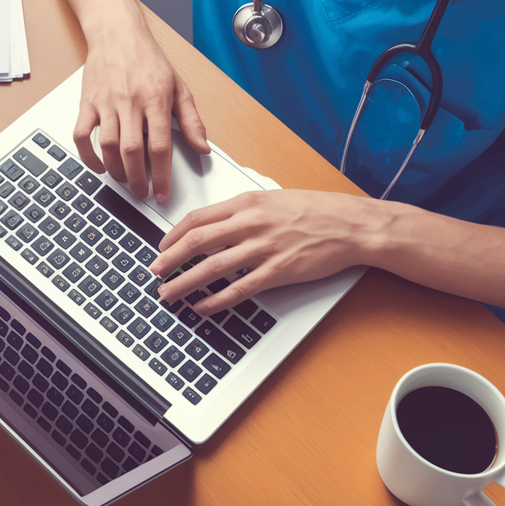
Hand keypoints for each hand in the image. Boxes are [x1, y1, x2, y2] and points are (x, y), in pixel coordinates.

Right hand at [73, 21, 208, 202]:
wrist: (117, 33)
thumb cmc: (148, 61)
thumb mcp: (179, 87)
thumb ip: (192, 121)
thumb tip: (203, 148)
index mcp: (155, 99)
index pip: (160, 146)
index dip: (162, 175)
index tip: (162, 194)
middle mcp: (130, 102)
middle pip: (132, 150)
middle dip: (137, 179)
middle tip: (142, 192)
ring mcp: (105, 103)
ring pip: (107, 145)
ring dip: (115, 170)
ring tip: (124, 179)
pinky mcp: (87, 103)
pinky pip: (81, 135)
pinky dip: (87, 156)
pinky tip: (99, 166)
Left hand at [150, 190, 389, 314]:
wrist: (351, 224)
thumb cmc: (315, 210)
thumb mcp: (271, 198)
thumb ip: (242, 210)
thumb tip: (213, 224)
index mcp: (246, 202)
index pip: (197, 218)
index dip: (173, 235)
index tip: (161, 247)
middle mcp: (250, 223)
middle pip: (196, 242)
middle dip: (169, 260)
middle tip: (153, 273)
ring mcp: (263, 248)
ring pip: (212, 268)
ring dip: (184, 283)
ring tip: (168, 293)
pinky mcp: (278, 272)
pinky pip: (239, 289)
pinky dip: (216, 300)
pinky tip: (202, 306)